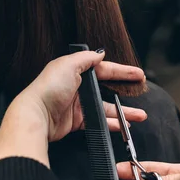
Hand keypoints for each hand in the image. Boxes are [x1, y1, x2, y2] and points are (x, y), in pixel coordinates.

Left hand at [19, 51, 146, 141]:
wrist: (37, 116)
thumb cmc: (49, 88)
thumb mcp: (68, 65)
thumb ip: (86, 58)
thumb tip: (99, 53)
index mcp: (74, 70)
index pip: (103, 69)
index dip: (121, 71)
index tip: (138, 74)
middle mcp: (77, 86)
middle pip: (107, 88)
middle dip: (126, 91)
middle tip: (142, 91)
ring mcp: (78, 105)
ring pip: (107, 107)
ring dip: (123, 112)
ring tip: (139, 116)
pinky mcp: (77, 121)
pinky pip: (99, 121)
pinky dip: (112, 124)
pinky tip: (122, 126)